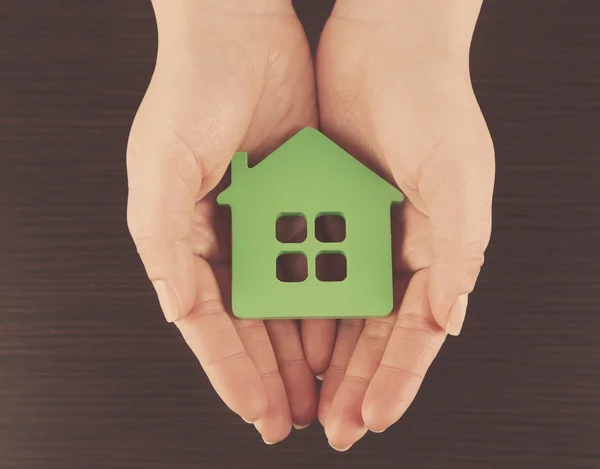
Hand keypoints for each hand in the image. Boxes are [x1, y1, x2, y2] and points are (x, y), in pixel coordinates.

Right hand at [126, 0, 333, 442]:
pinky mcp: (303, 198)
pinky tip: (342, 327)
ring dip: (303, 344)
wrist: (239, 32)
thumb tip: (177, 310)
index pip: (211, 322)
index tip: (255, 411)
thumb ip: (164, 244)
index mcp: (186, 237)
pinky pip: (320, 257)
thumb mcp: (161, 168)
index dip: (231, 370)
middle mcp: (227, 236)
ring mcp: (267, 220)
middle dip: (273, 372)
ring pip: (289, 298)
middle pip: (252, 321)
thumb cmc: (189, 90)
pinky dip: (329, 293)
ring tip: (323, 388)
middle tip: (295, 415)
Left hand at [315, 1, 494, 449]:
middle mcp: (393, 247)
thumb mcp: (459, 182)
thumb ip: (457, 255)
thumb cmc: (435, 105)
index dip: (394, 378)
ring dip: (320, 352)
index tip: (370, 417)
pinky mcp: (320, 207)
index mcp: (432, 249)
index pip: (413, 332)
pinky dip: (295, 301)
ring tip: (302, 393)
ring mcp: (354, 230)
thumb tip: (447, 323)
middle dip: (351, 380)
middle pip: (371, 331)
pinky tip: (283, 333)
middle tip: (330, 423)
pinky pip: (303, 265)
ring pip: (334, 307)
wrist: (386, 45)